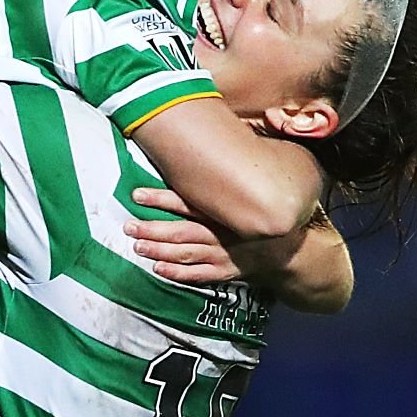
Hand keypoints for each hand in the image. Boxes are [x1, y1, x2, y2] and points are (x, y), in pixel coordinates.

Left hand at [125, 187, 312, 290]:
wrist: (288, 247)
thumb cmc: (262, 212)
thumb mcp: (250, 190)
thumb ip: (229, 174)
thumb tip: (209, 142)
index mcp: (224, 211)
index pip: (188, 203)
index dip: (161, 199)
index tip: (137, 194)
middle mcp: (221, 233)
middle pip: (180, 231)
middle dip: (152, 229)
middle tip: (128, 226)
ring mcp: (222, 255)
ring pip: (185, 254)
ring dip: (159, 250)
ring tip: (137, 246)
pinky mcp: (224, 271)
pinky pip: (198, 274)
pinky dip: (177, 273)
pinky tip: (158, 268)